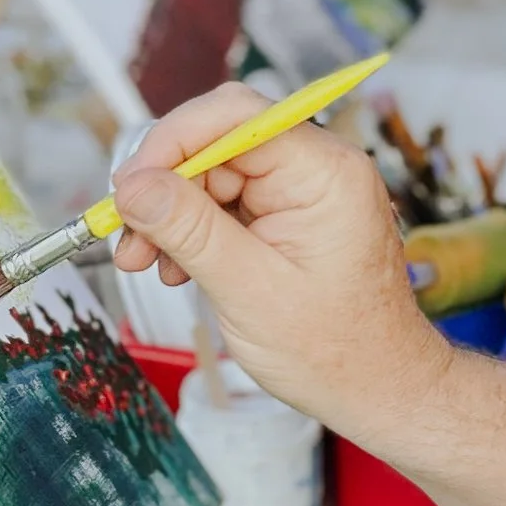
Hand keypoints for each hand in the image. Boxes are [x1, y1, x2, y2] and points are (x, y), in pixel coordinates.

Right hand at [107, 81, 450, 438]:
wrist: (377, 389)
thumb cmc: (335, 352)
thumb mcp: (248, 290)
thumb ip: (188, 230)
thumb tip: (133, 186)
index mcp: (326, 174)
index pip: (234, 116)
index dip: (171, 143)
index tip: (129, 186)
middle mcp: (319, 169)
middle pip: (218, 142)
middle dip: (164, 187)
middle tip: (128, 237)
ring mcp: (304, 191)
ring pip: (214, 174)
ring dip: (171, 214)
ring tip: (147, 263)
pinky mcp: (290, 214)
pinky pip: (226, 202)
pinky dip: (193, 230)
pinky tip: (177, 266)